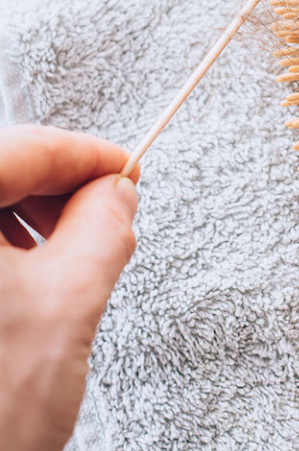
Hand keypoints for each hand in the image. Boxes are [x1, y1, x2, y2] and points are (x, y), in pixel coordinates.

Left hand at [0, 124, 138, 450]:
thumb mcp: (71, 300)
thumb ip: (104, 226)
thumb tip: (116, 191)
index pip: (22, 149)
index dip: (86, 154)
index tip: (125, 166)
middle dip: (54, 187)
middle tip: (105, 210)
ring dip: (24, 216)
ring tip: (68, 251)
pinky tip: (25, 277)